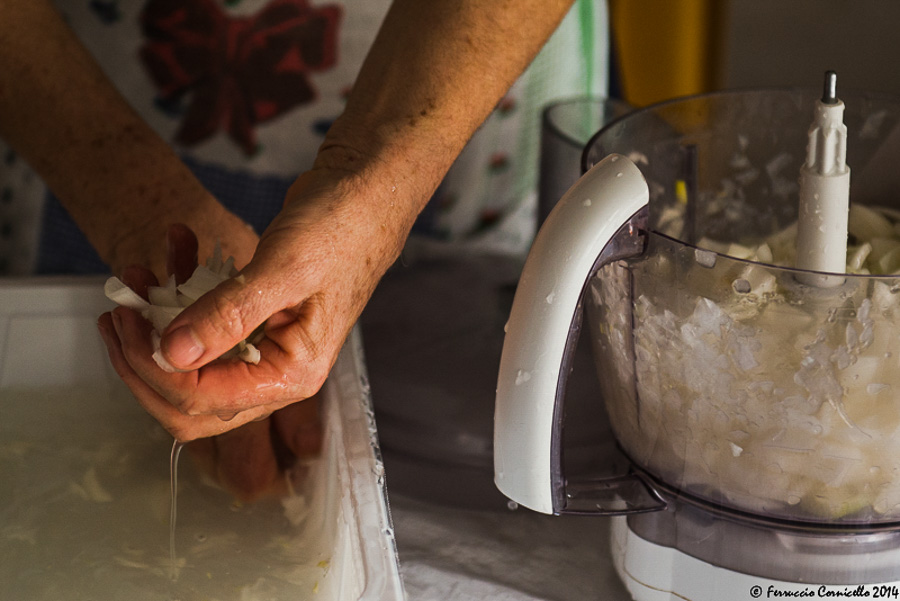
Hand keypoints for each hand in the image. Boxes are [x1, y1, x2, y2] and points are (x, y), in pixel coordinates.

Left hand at [97, 167, 408, 440]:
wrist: (364, 194)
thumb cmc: (341, 229)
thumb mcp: (283, 269)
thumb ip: (228, 316)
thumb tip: (172, 355)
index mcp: (291, 373)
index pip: (203, 400)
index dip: (154, 369)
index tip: (127, 321)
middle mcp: (276, 371)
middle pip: (190, 400)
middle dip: (144, 361)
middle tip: (118, 315)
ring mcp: (263, 348)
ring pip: (190, 364)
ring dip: (155, 322)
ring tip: (139, 274)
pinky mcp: (252, 321)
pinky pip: (203, 324)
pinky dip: (180, 291)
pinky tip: (177, 247)